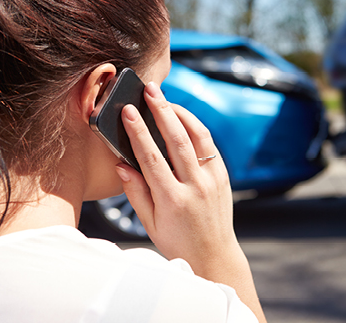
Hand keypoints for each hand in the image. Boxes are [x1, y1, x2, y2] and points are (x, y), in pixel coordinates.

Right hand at [115, 82, 267, 322]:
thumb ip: (135, 193)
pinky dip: (196, 128)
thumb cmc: (177, 241)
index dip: (138, 131)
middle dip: (162, 111)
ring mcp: (213, 180)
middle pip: (177, 140)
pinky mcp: (223, 177)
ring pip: (198, 137)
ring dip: (181, 113)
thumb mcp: (150, 224)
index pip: (152, 158)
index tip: (128, 111)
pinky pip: (209, 145)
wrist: (214, 254)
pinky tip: (183, 118)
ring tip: (166, 98)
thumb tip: (122, 164)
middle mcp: (195, 187)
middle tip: (150, 90)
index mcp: (172, 200)